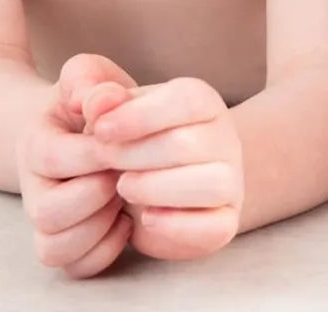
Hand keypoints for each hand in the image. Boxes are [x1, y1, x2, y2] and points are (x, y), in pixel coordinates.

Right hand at [16, 54, 137, 278]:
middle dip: (95, 194)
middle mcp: (34, 189)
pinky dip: (105, 251)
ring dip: (98, 227)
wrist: (77, 130)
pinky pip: (77, 267)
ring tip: (124, 198)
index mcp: (35, 144)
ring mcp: (48, 223)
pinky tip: (126, 219)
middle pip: (48, 212)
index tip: (124, 142)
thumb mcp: (87, 77)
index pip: (53, 157)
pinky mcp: (68, 246)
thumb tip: (101, 99)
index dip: (93, 153)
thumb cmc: (88, 103)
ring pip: (55, 248)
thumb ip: (88, 79)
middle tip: (126, 173)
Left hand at [86, 76, 244, 261]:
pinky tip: (146, 217)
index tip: (100, 130)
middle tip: (103, 161)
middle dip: (135, 154)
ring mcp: (231, 182)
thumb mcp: (118, 112)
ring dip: (156, 188)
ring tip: (123, 187)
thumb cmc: (137, 140)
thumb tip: (96, 102)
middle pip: (188, 144)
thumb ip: (102, 101)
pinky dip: (176, 225)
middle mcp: (225, 138)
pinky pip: (215, 227)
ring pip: (211, 184)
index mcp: (204, 102)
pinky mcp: (226, 221)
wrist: (165, 181)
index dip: (140, 115)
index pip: (186, 100)